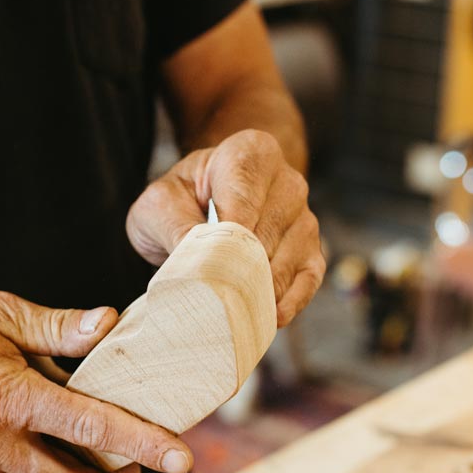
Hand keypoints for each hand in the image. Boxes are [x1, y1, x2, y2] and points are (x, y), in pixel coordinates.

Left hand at [126, 129, 324, 325]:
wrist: (205, 205)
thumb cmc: (181, 201)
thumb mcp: (159, 205)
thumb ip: (174, 225)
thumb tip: (201, 261)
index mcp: (252, 154)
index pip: (243, 201)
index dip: (225, 239)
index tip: (206, 265)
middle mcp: (288, 183)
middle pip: (266, 237)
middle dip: (237, 271)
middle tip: (208, 296)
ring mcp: (305, 219)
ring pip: (286, 263)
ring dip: (256, 291)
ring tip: (226, 309)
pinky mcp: (313, 252)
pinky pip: (307, 282)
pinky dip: (285, 305)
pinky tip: (264, 318)